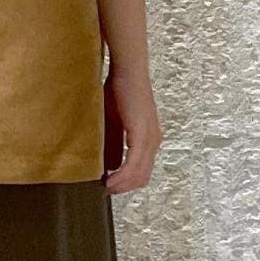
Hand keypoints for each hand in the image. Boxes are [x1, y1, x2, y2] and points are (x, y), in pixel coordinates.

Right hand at [103, 63, 162, 193]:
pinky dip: (121, 176)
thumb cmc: (119, 90)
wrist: (127, 70)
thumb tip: (110, 165)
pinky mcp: (142, 134)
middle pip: (142, 177)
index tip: (108, 185)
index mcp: (149, 138)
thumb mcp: (113, 121)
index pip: (142, 170)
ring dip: (121, 185)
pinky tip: (109, 180)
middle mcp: (154, 140)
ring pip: (139, 174)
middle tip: (105, 190)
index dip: (126, 182)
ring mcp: (150, 138)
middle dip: (123, 187)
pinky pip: (133, 164)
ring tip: (105, 187)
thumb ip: (114, 143)